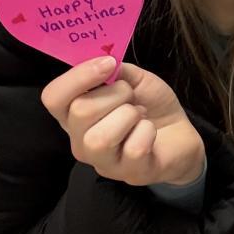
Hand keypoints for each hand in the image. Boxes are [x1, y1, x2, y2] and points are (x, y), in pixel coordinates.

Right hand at [41, 58, 205, 187]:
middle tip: (131, 96)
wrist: (180, 134)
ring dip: (128, 115)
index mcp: (73, 115)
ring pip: (101, 138)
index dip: (78, 77)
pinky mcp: (131, 174)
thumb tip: (102, 59)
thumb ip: (113, 70)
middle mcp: (81, 142)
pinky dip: (148, 131)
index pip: (53, 97)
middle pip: (80, 112)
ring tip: (139, 115)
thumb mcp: (131, 79)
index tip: (108, 64)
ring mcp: (104, 162)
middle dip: (115, 93)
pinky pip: (134, 148)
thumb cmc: (149, 106)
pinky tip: (150, 131)